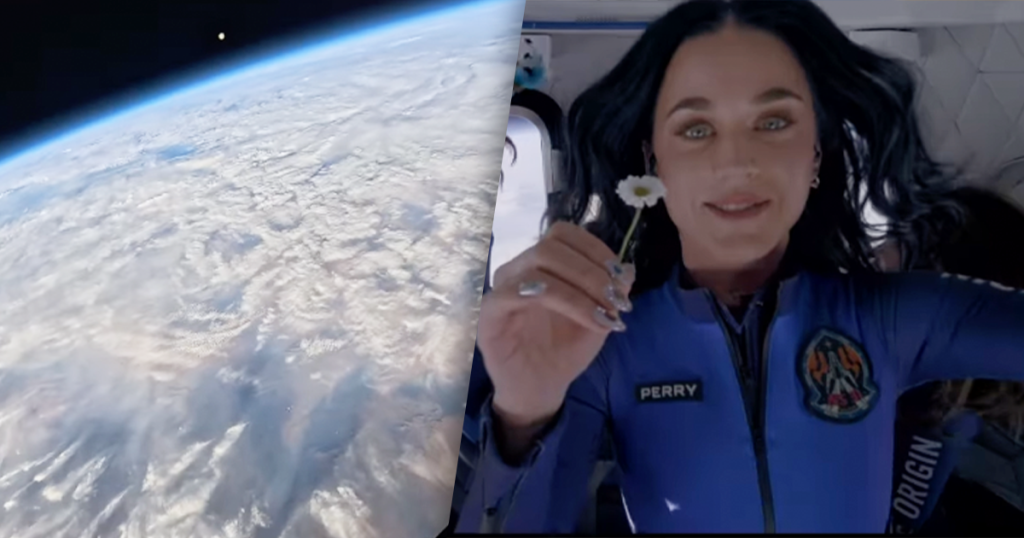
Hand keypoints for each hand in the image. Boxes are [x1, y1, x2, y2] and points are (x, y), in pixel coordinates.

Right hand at [478, 221, 633, 427]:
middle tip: (617, 300)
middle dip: (591, 270)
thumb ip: (611, 291)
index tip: (621, 278)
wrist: (540, 389)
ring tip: (606, 314)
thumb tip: (628, 269)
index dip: (595, 249)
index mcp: (541, 264)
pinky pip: (515, 293)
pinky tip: (587, 321)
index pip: (564, 233)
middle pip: (551, 244)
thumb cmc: (564, 351)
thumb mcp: (598, 318)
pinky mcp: (489, 312)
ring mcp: (501, 288)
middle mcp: (518, 269)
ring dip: (580, 288)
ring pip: (537, 264)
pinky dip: (562, 302)